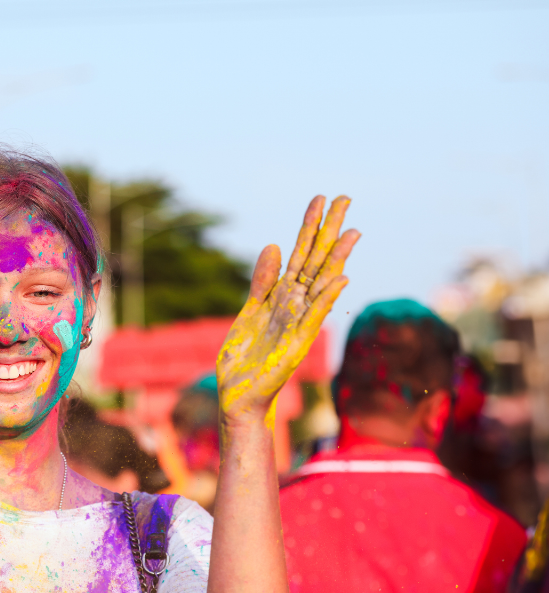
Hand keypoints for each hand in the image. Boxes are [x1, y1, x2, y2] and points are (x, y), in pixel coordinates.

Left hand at [217, 196, 358, 420]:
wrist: (240, 394)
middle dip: (329, 231)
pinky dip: (327, 298)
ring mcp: (299, 322)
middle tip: (346, 198)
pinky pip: (315, 317)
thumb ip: (262, 280)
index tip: (322, 199)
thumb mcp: (250, 310)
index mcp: (283, 296)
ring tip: (352, 232)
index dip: (311, 228)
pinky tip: (340, 278)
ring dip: (337, 259)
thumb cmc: (246, 356)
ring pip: (322, 285)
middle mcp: (296, 305)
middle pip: (316, 261)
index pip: (301, 254)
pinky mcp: (297, 344)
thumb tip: (273, 245)